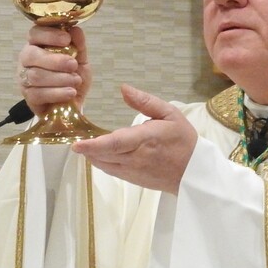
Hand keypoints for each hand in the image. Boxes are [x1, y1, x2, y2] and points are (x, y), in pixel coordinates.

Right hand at [17, 25, 91, 114]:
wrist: (72, 101)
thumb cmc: (72, 75)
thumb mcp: (80, 59)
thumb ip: (78, 45)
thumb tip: (76, 30)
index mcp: (37, 45)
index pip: (35, 33)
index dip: (49, 35)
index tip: (67, 39)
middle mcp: (26, 60)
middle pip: (31, 55)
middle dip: (55, 60)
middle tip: (73, 64)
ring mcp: (24, 79)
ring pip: (36, 76)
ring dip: (59, 78)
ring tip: (76, 81)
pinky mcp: (28, 97)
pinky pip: (38, 94)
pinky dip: (57, 93)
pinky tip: (70, 92)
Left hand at [71, 85, 196, 193]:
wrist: (193, 172)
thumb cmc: (182, 139)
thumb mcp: (169, 113)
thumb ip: (145, 101)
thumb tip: (123, 89)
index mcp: (145, 140)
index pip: (115, 143)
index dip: (94, 145)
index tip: (77, 144)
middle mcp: (136, 158)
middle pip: (104, 155)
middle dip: (86, 148)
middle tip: (74, 138)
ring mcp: (132, 171)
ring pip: (103, 164)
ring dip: (91, 154)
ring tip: (83, 143)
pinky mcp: (131, 179)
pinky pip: (109, 170)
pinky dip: (100, 161)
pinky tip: (96, 152)